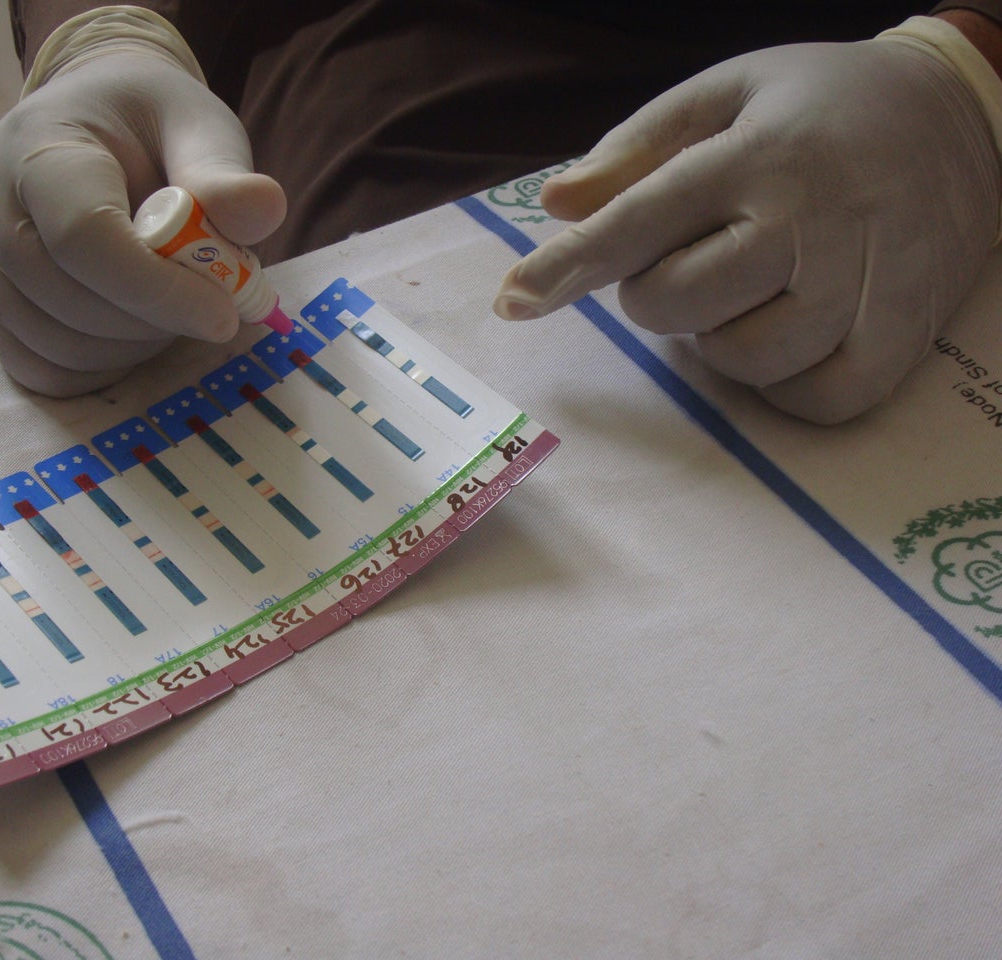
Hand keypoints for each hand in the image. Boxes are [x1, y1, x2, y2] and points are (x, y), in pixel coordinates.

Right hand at [0, 10, 285, 395]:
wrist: (90, 121)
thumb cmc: (149, 124)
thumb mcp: (197, 127)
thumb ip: (224, 174)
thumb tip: (265, 208)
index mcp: (37, 148)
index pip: (83, 237)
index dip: (157, 290)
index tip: (223, 314)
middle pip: (63, 298)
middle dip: (149, 321)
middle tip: (206, 307)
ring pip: (50, 343)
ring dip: (128, 348)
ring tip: (169, 309)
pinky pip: (37, 367)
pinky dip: (97, 369)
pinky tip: (134, 334)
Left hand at [494, 19, 1000, 422]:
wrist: (966, 110)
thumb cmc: (822, 106)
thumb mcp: (727, 92)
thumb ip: (635, 149)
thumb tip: (556, 205)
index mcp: (753, 154)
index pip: (636, 222)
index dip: (565, 268)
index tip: (510, 303)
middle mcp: (806, 219)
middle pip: (674, 307)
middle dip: (657, 294)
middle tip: (697, 255)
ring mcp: (862, 280)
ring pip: (741, 362)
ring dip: (721, 340)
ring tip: (756, 287)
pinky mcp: (906, 330)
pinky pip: (814, 401)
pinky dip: (783, 387)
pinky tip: (791, 335)